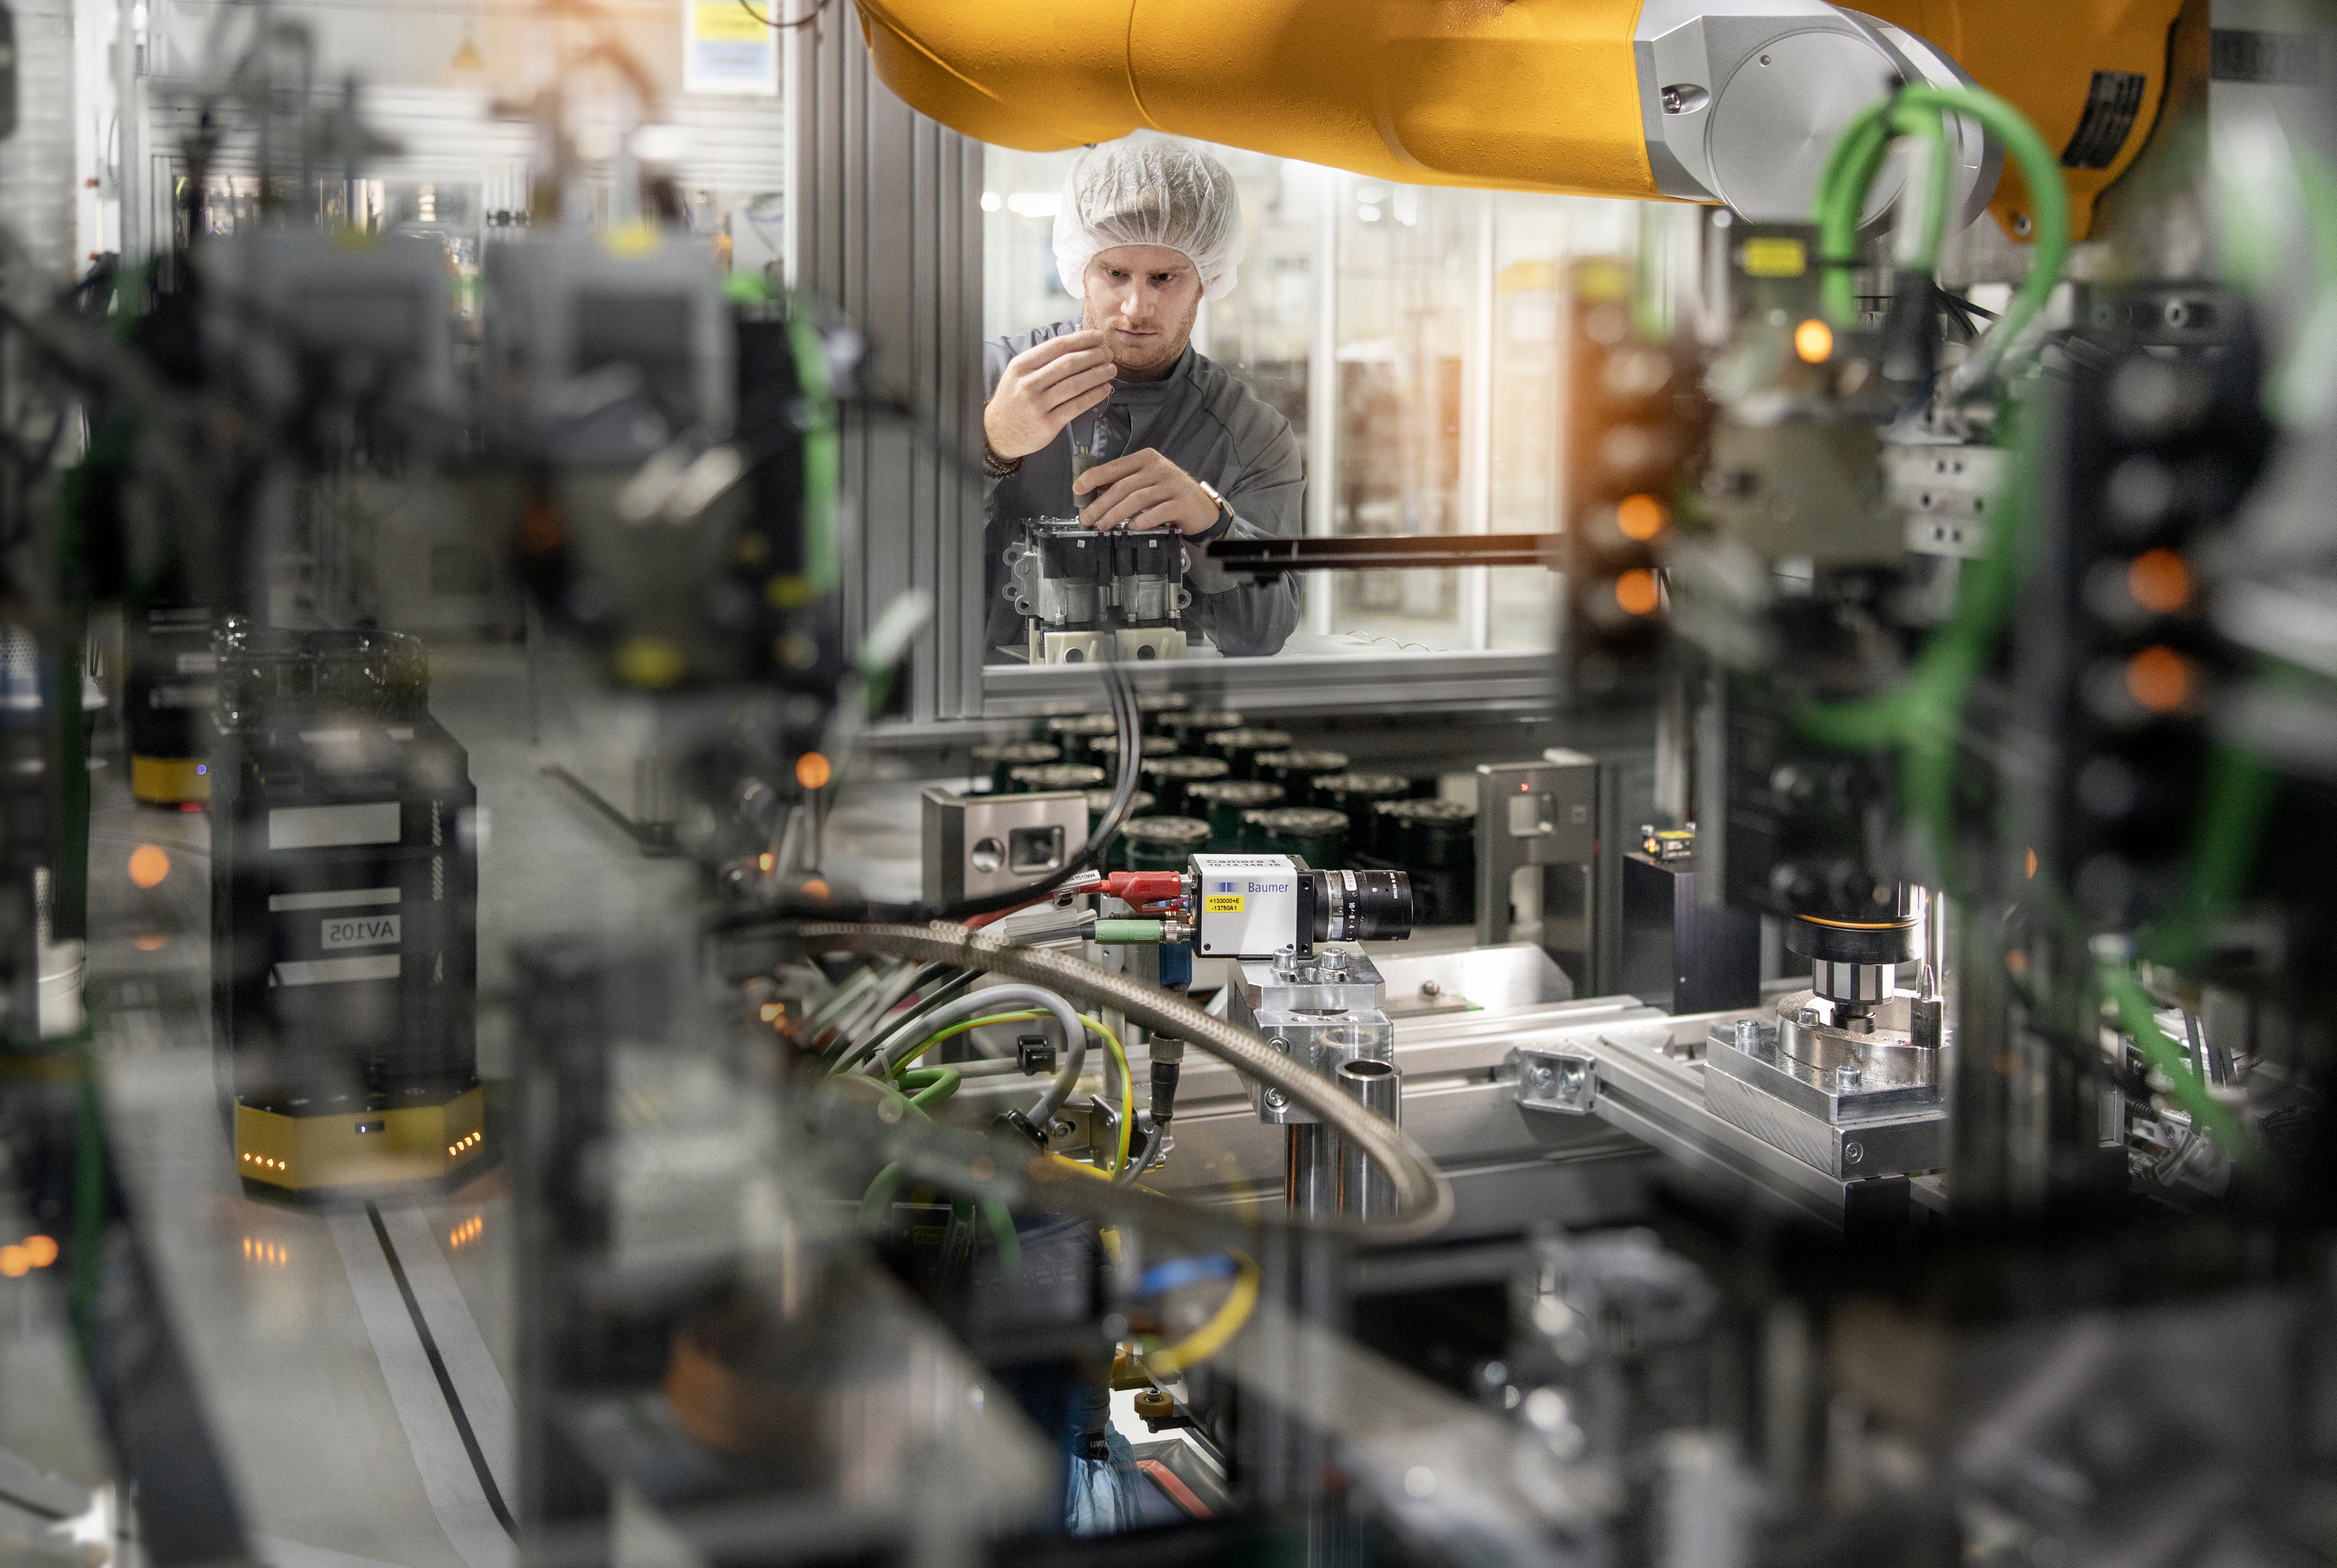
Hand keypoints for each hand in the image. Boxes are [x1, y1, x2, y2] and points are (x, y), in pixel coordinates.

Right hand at [983, 330, 1115, 460]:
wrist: (998, 433)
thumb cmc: (1014, 399)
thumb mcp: (1019, 374)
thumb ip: (1042, 360)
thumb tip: (1077, 343)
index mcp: (1021, 366)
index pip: (1057, 346)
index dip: (1081, 340)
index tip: (1098, 338)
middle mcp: (1028, 384)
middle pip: (1068, 364)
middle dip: (1093, 356)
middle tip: (1108, 354)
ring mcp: (1038, 405)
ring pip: (1075, 385)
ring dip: (1097, 375)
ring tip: (1111, 369)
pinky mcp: (1048, 424)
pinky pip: (1076, 406)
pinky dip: (1094, 396)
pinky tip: (1105, 389)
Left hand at [1073, 448, 1221, 535]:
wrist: (1202, 507)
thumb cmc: (1169, 494)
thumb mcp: (1146, 481)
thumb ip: (1124, 482)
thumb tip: (1093, 489)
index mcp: (1147, 459)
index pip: (1115, 467)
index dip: (1093, 478)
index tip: (1077, 489)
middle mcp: (1159, 468)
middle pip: (1123, 486)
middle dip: (1101, 503)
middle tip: (1087, 517)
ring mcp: (1171, 485)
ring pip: (1137, 499)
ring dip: (1116, 514)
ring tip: (1103, 525)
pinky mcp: (1181, 503)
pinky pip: (1157, 512)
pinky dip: (1141, 521)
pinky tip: (1130, 528)